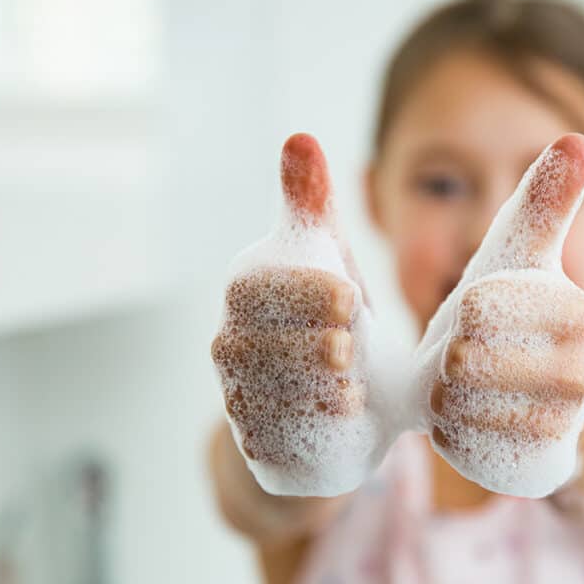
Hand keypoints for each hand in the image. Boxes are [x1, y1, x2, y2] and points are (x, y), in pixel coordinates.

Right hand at [211, 134, 388, 496]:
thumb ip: (312, 208)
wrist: (340, 405)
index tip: (350, 298)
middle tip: (352, 345)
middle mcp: (230, 344)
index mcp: (247, 294)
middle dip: (308, 343)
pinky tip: (346, 415)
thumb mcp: (330, 261)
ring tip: (353, 383)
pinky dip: (310, 427)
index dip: (299, 292)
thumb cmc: (333, 319)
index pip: (252, 287)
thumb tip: (299, 138)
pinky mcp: (259, 445)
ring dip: (312, 386)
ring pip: (261, 394)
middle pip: (252, 344)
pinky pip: (272, 439)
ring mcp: (240, 398)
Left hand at [414, 134, 583, 497]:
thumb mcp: (525, 259)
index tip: (468, 319)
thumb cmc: (521, 319)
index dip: (457, 315)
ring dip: (442, 397)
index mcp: (573, 312)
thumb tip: (578, 138)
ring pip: (460, 409)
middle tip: (455, 360)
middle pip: (466, 362)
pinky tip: (462, 421)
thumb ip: (544, 202)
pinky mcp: (540, 468)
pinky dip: (450, 434)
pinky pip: (465, 452)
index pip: (478, 307)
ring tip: (455, 389)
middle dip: (444, 360)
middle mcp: (580, 372)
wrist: (544, 404)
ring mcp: (562, 427)